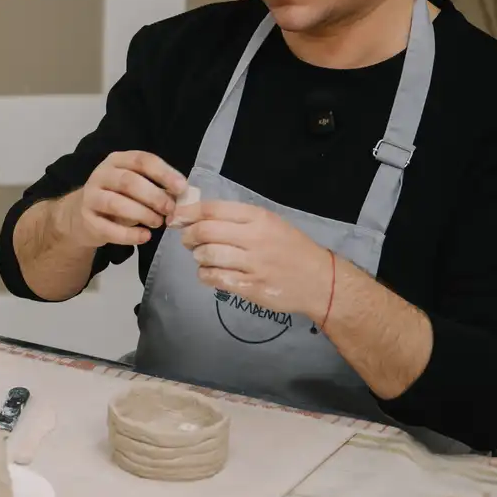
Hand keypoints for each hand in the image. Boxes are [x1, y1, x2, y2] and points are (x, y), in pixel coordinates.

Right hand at [59, 151, 189, 248]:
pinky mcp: (86, 219)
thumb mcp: (136, 186)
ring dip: (142, 214)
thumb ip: (157, 188)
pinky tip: (145, 237)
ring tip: (158, 223)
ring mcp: (90, 197)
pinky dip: (129, 235)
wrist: (82, 215)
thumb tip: (183, 197)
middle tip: (170, 210)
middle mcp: (101, 174)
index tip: (181, 188)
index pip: (142, 160)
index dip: (164, 173)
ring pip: (116, 203)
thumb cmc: (118, 197)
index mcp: (117, 160)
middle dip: (154, 196)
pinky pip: (107, 228)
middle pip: (129, 181)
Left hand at [172, 199, 333, 318]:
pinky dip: (206, 275)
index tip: (175, 218)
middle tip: (188, 241)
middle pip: (205, 231)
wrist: (320, 280)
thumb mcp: (271, 223)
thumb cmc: (291, 248)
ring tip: (203, 257)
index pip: (213, 209)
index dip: (187, 213)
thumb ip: (237, 219)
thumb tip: (196, 216)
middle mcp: (255, 238)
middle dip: (188, 236)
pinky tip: (210, 273)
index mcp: (258, 218)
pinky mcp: (251, 286)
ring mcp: (253, 264)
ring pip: (208, 255)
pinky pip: (216, 278)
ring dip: (198, 257)